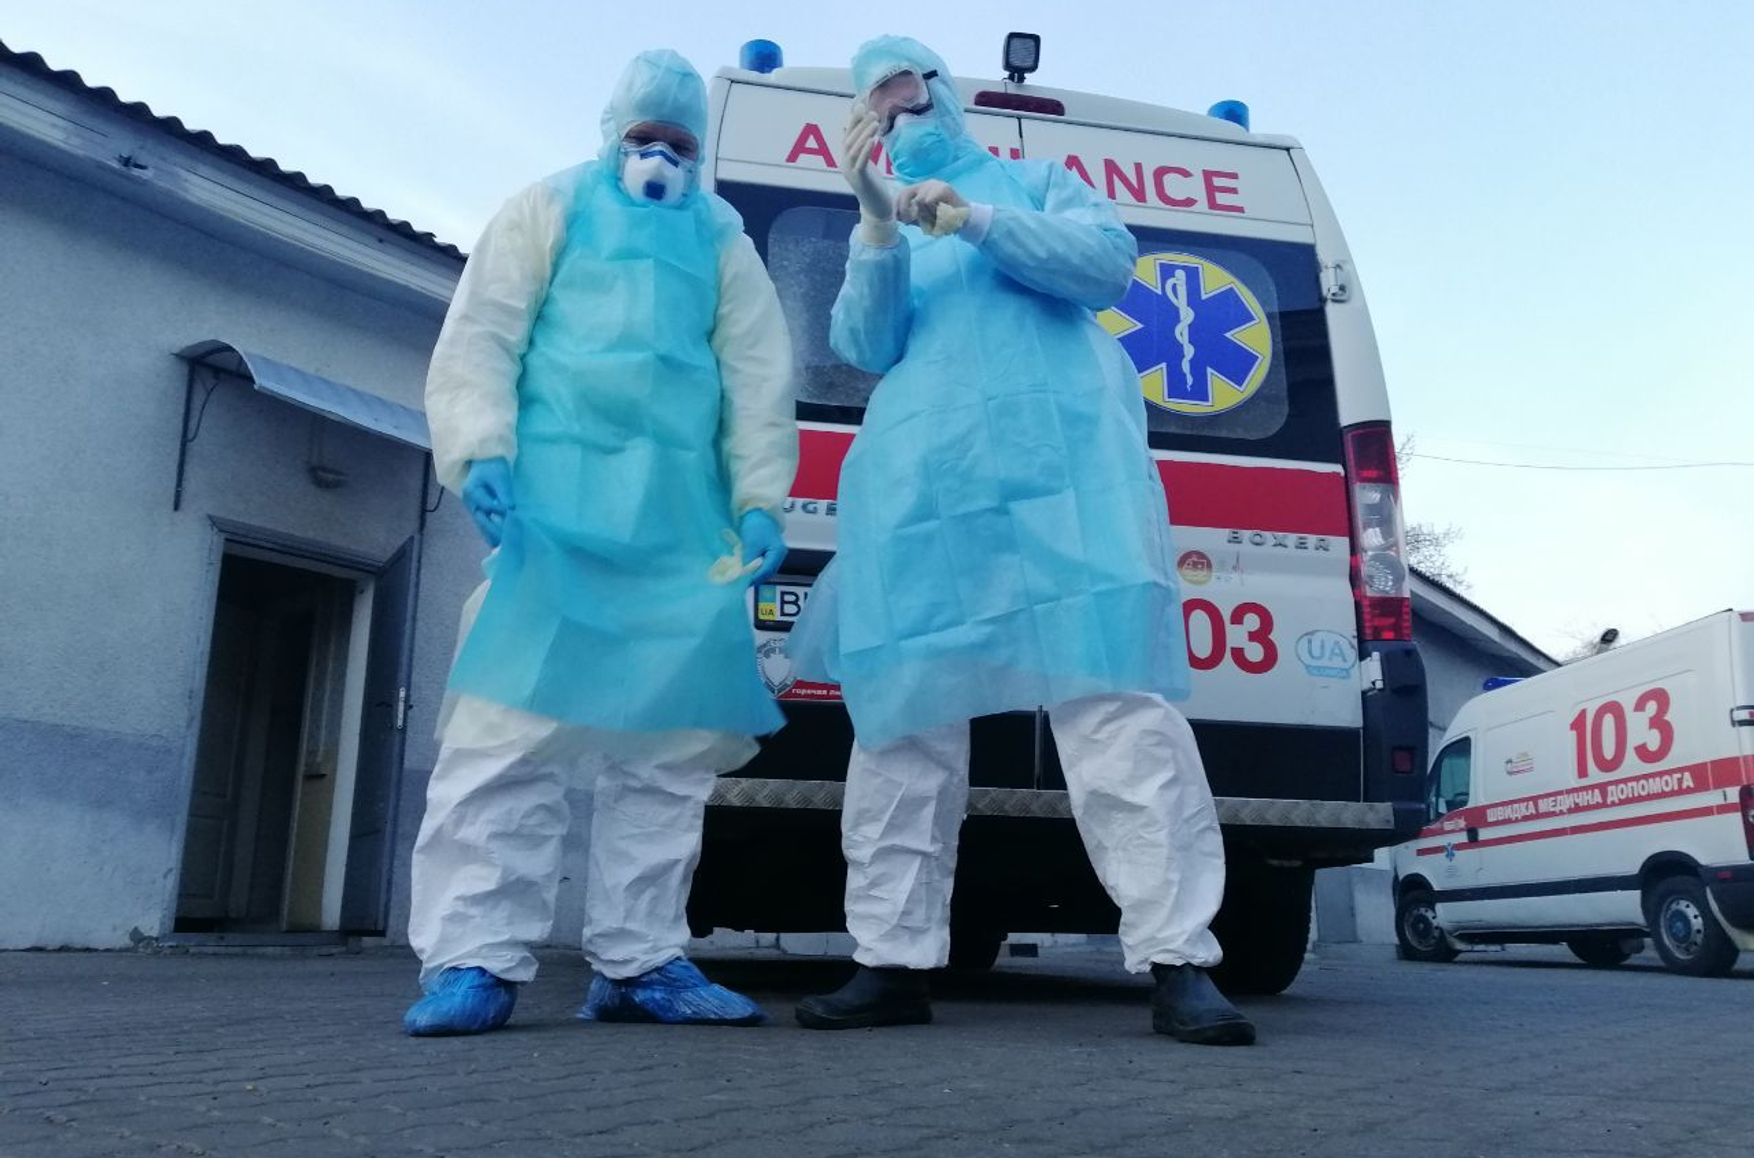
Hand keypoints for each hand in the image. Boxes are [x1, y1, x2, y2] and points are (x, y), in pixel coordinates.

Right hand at [461, 457, 513, 547]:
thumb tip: (510, 510)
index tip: (513, 522)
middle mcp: (470, 502)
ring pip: (481, 523)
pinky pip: (483, 522)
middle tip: (506, 545)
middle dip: (494, 533)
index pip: (487, 507)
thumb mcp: (500, 477)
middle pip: (481, 520)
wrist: (485, 458)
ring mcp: (472, 506)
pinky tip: (497, 540)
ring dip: (491, 535)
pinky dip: (490, 531)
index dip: (500, 514)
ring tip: (501, 548)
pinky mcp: (478, 507)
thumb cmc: (493, 465)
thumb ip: (504, 493)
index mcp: (472, 492)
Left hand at [738, 509, 786, 586]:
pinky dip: (756, 567)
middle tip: (742, 581)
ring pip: (766, 569)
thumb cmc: (755, 526)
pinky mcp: (770, 551)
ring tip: (743, 575)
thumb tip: (744, 576)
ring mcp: (775, 553)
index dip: (755, 578)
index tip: (743, 583)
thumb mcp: (751, 545)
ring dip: (755, 572)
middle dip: (755, 577)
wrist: (757, 511)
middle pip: (768, 572)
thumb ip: (749, 562)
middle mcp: (779, 555)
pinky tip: (747, 567)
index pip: (766, 571)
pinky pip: (764, 563)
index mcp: (777, 553)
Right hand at [842, 104, 893, 221]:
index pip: (848, 136)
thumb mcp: (866, 164)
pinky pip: (861, 162)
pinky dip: (866, 149)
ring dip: (864, 134)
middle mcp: (845, 164)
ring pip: (854, 149)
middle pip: (849, 140)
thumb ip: (862, 149)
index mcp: (846, 160)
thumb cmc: (873, 185)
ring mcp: (851, 173)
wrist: (877, 208)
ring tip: (875, 122)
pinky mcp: (860, 180)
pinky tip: (874, 139)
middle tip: (872, 112)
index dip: (854, 121)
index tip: (861, 106)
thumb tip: (856, 131)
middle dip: (860, 125)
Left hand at [895, 180, 967, 231]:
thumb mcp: (921, 219)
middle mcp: (925, 185)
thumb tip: (894, 216)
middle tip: (909, 222)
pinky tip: (939, 214)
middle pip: (905, 193)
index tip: (897, 219)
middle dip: (905, 210)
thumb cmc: (941, 220)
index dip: (896, 206)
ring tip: (932, 219)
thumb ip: (908, 216)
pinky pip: (930, 199)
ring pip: (919, 199)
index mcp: (918, 190)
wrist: (963, 220)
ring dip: (923, 213)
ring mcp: (935, 185)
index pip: (900, 194)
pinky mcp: (945, 188)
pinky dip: (932, 210)